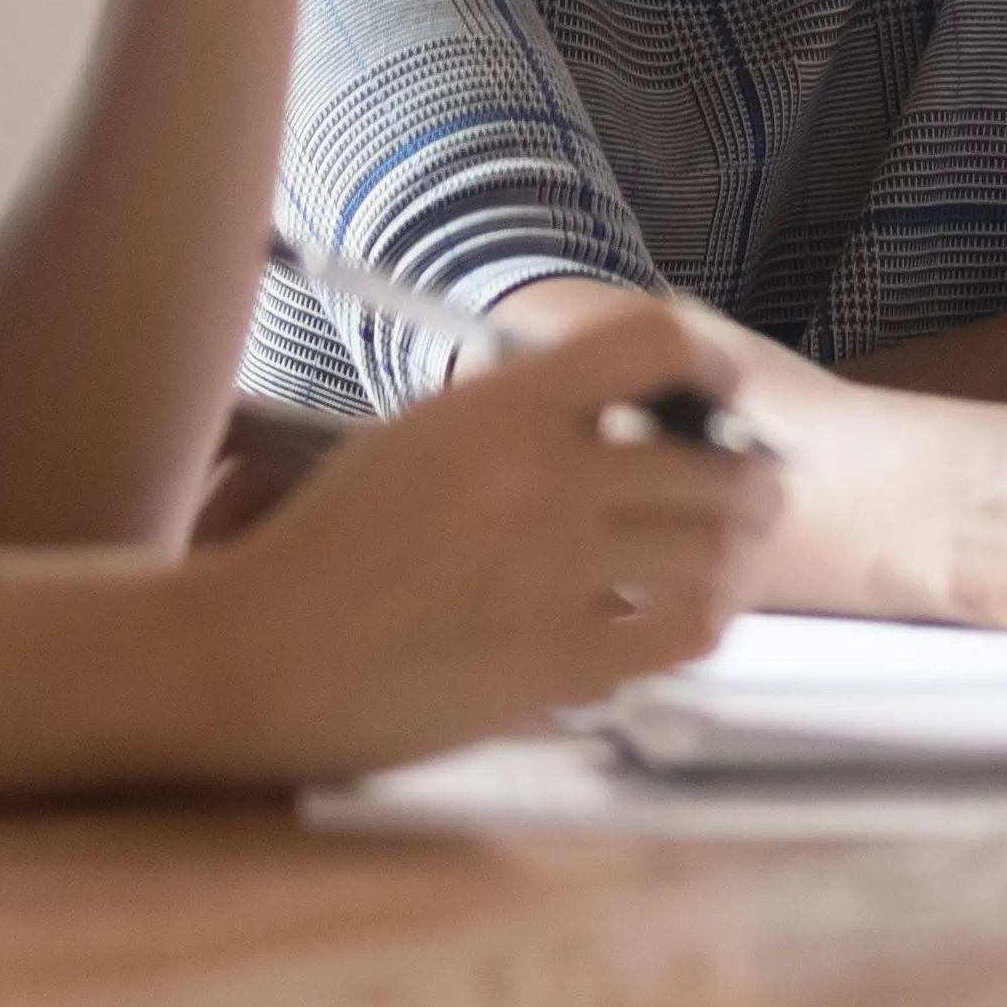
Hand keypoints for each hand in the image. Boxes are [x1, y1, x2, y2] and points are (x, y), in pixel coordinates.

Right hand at [186, 300, 785, 776]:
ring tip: (720, 562)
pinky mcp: (556, 663)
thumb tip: (621, 403)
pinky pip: (682, 634)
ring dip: (730, 556)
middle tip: (753, 497)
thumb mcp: (418, 438)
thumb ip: (517, 414)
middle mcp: (543, 479)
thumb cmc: (328, 544)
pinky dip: (694, 624)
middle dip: (752, 482)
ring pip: (715, 551)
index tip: (719, 399)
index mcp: (503, 408)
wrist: (253, 652)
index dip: (708, 367)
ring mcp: (554, 574)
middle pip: (716, 465)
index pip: (655, 343)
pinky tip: (675, 621)